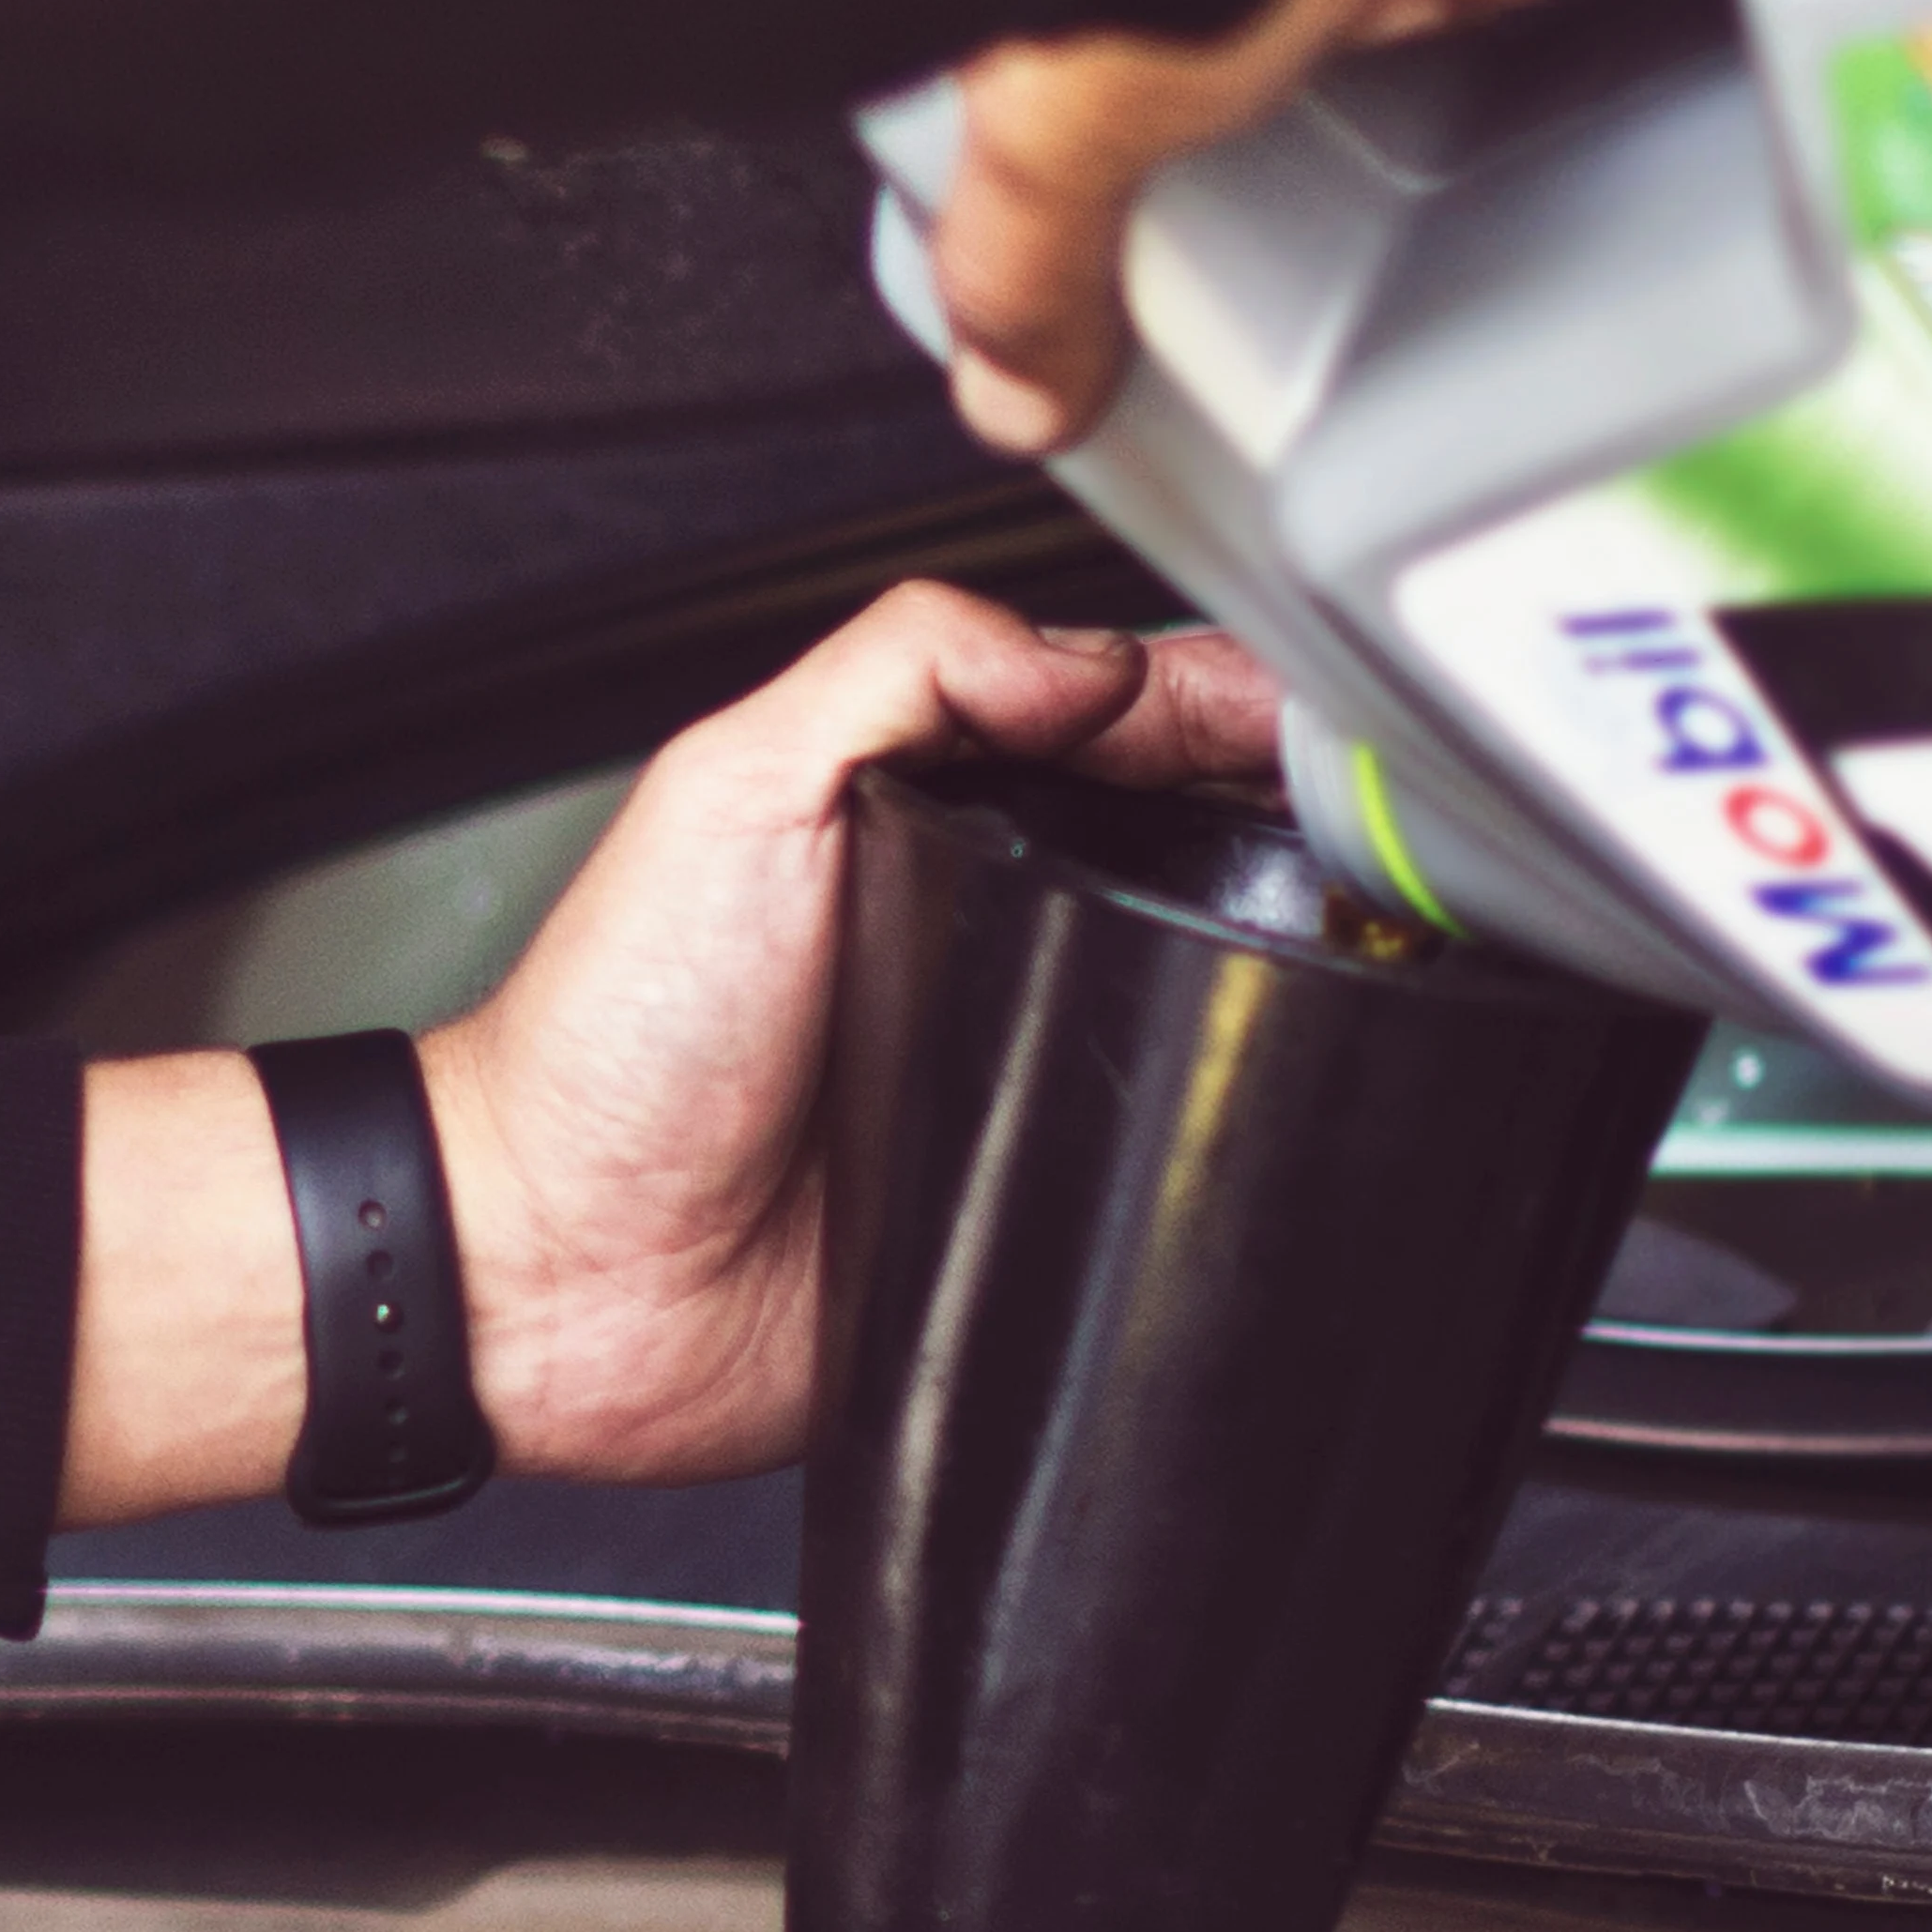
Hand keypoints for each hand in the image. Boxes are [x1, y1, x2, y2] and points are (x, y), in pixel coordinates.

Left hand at [58, 587, 1287, 1519]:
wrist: (565, 1273)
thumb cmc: (610, 1042)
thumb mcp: (735, 786)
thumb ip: (900, 671)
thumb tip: (1089, 658)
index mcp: (926, 809)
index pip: (1119, 719)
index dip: (1224, 703)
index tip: (1310, 715)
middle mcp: (992, 926)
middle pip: (1197, 845)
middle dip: (1295, 824)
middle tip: (1366, 828)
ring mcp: (1027, 1060)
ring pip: (1213, 993)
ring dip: (1288, 969)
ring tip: (1362, 944)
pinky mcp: (1045, 1194)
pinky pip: (1172, 1154)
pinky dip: (1227, 1128)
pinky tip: (1280, 1092)